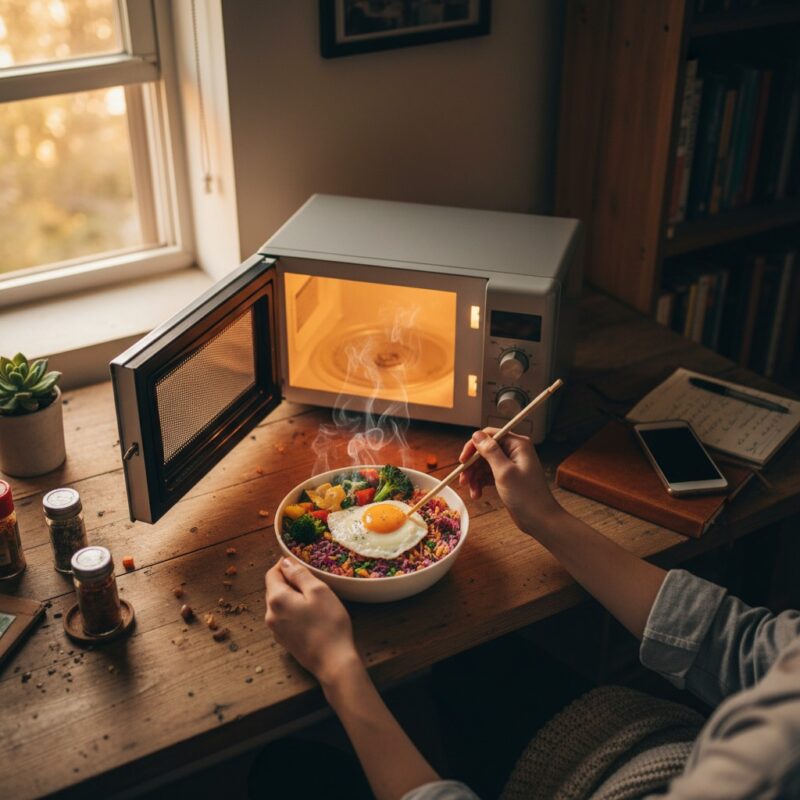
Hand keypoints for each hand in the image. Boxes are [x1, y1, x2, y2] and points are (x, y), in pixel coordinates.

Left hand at [264, 558, 362, 686]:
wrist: (333, 662)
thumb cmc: (329, 624)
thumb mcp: (319, 591)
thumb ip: (299, 574)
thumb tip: (285, 562)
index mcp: (276, 599)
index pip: (272, 573)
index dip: (284, 564)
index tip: (300, 562)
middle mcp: (270, 615)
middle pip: (274, 588)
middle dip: (289, 580)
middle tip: (311, 579)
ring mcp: (275, 630)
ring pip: (280, 603)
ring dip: (292, 596)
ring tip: (313, 597)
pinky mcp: (284, 640)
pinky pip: (284, 617)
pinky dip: (294, 610)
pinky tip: (311, 614)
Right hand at [458, 428, 561, 534]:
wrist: (539, 519)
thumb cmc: (527, 496)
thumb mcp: (505, 472)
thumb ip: (490, 451)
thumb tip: (477, 435)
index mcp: (517, 445)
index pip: (489, 435)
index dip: (473, 446)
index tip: (463, 460)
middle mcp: (514, 451)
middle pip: (484, 451)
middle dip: (472, 466)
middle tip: (463, 479)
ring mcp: (510, 464)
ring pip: (484, 464)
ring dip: (474, 477)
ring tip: (472, 491)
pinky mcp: (507, 477)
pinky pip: (487, 475)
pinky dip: (480, 483)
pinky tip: (477, 494)